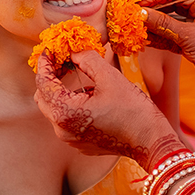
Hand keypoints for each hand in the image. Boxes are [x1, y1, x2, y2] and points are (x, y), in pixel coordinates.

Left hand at [34, 50, 183, 170]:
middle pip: (43, 98)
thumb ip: (87, 60)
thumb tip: (74, 52)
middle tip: (64, 62)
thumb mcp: (110, 77)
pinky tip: (93, 99)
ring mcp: (71, 139)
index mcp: (65, 112)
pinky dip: (74, 107)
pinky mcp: (80, 144)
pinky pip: (68, 121)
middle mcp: (62, 130)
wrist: (151, 141)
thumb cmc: (133, 110)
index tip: (50, 50)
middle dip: (50, 79)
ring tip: (88, 83)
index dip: (45, 64)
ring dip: (64, 93)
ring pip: (56, 110)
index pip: (43, 83)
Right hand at [139, 0, 194, 98]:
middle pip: (171, 8)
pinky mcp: (194, 43)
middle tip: (132, 16)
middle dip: (152, 13)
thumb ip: (162, 24)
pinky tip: (143, 40)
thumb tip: (140, 14)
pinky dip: (160, 39)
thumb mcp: (188, 36)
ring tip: (134, 28)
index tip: (137, 3)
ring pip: (171, 24)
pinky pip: (173, 37)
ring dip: (154, 27)